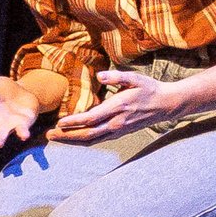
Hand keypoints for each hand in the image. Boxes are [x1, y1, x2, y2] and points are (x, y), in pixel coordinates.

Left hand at [49, 69, 188, 143]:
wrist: (166, 105)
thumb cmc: (150, 89)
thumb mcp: (135, 78)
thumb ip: (116, 76)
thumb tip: (100, 76)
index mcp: (118, 108)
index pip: (92, 118)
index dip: (75, 122)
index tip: (59, 122)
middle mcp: (117, 123)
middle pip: (88, 133)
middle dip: (68, 136)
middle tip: (49, 134)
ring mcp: (119, 130)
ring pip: (92, 139)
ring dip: (73, 140)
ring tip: (56, 138)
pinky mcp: (120, 133)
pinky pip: (98, 139)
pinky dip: (84, 140)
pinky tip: (74, 139)